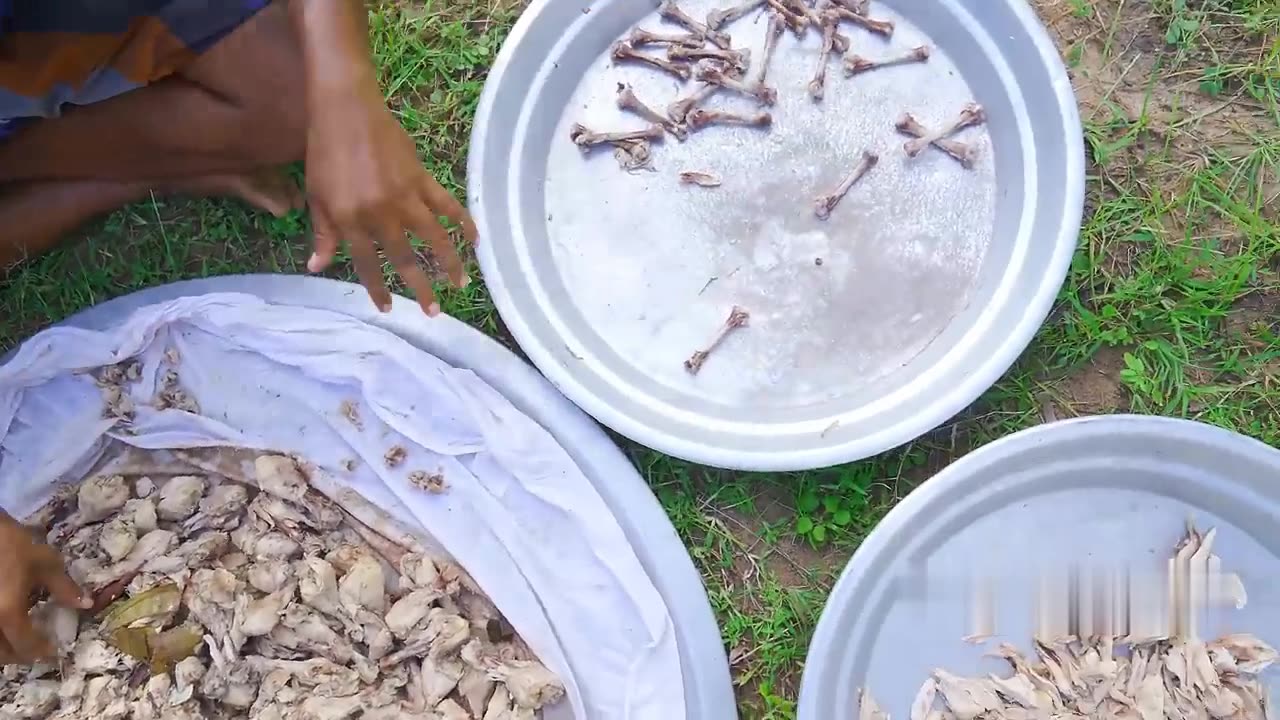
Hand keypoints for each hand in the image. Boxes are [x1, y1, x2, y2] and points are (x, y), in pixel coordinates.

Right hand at [0, 513, 89, 664]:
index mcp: (7, 612)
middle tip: (35, 649)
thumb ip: (64, 588)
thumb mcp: (44, 564)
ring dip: (4, 650)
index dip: (40, 651)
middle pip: (1, 654)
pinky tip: (4, 626)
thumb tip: (86, 604)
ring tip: (18, 640)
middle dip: (19, 656)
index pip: (25, 645)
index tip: (52, 651)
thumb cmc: (11, 544)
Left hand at [304, 80, 476, 315]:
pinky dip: (463, 221)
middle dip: (420, 288)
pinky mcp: (422, 178)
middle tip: (432, 312)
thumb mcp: (317, 196)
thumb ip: (323, 233)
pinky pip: (447, 204)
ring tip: (460, 283)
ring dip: (449, 263)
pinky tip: (475, 239)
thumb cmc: (325, 153)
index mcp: (350, 219)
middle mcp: (380, 213)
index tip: (387, 309)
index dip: (377, 289)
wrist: (346, 110)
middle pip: (404, 258)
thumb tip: (317, 267)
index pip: (366, 263)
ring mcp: (405, 196)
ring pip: (433, 237)